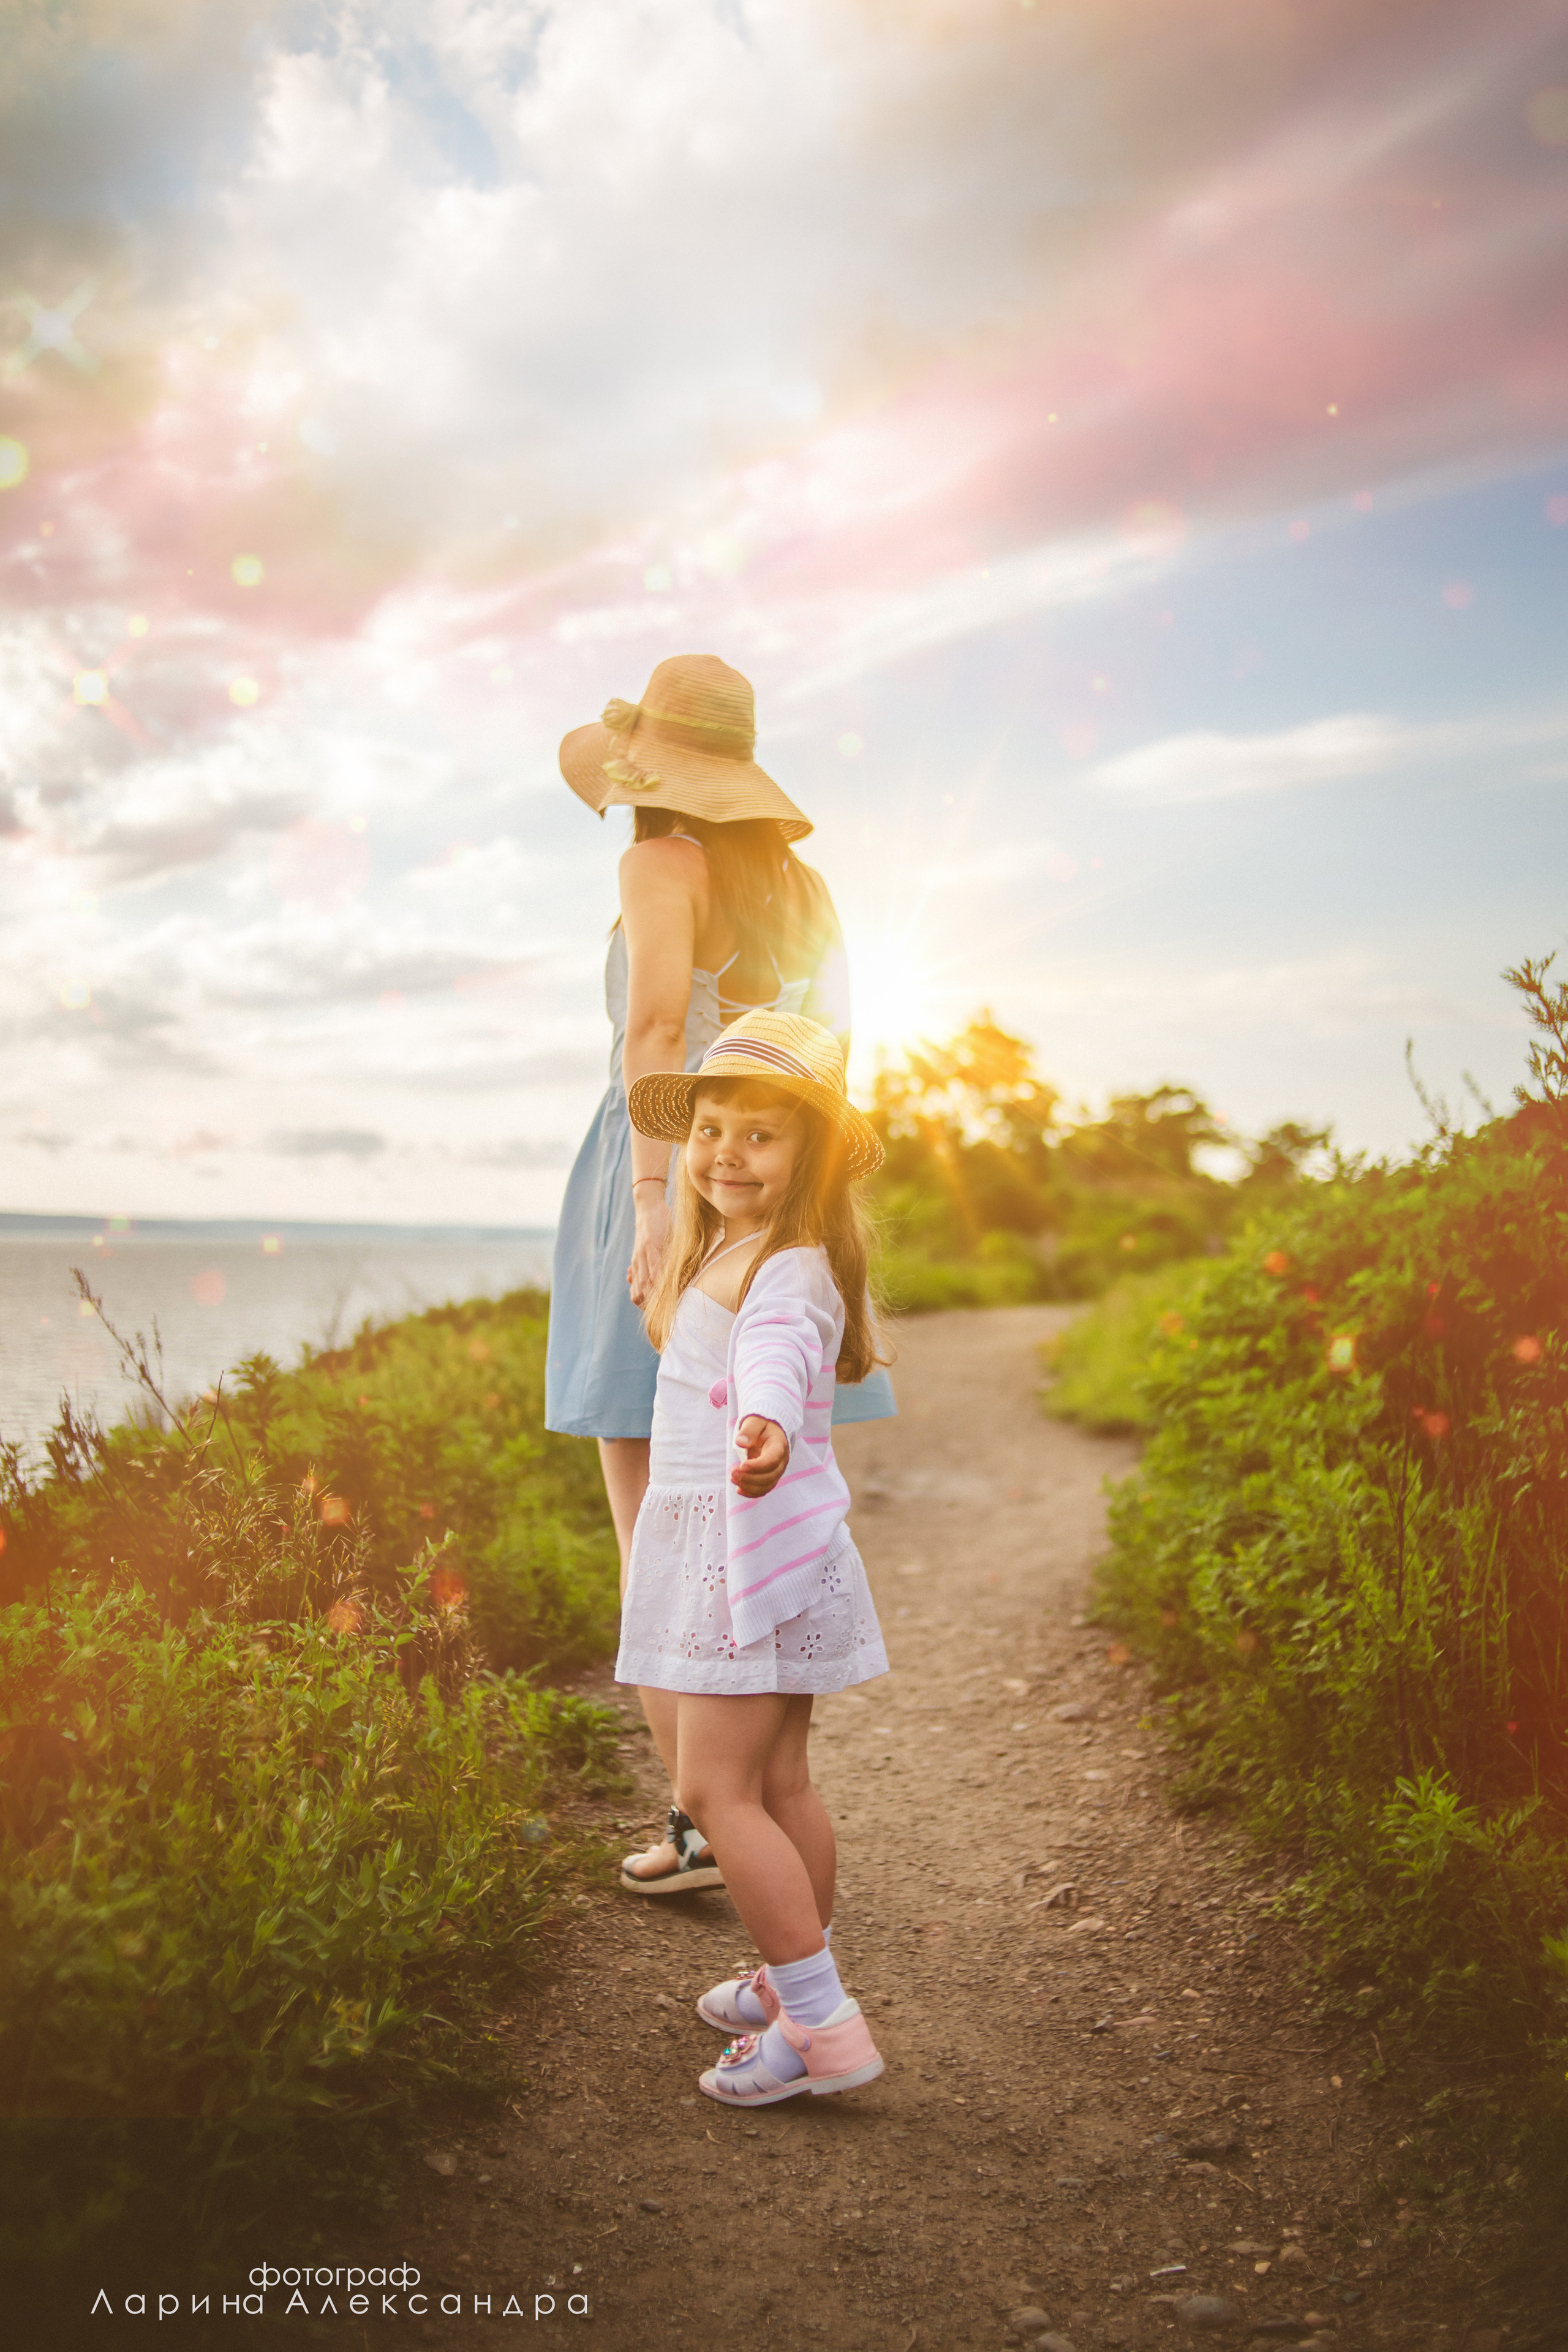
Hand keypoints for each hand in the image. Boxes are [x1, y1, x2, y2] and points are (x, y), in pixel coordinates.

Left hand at [626, 1193, 669, 1307]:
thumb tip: (643, 1279)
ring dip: (655, 1298)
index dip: (645, 1308)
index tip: (656, 1317)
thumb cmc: (654, 1229)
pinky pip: (654, 1266)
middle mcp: (637, 1264)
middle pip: (640, 1294)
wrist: (648, 1207)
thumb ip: (649, 1266)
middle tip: (663, 1317)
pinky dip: (659, 1279)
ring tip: (667, 1307)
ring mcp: (643, 1255)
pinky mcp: (651, 1246)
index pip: (637, 1294)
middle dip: (650, 1308)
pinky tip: (667, 1287)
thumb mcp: (649, 1250)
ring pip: (646, 1284)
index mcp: (637, 1267)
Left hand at [730, 1416, 789, 1497]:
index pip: (772, 1460)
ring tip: (732, 1478)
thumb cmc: (762, 1424)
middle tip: (732, 1472)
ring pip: (767, 1485)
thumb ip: (749, 1430)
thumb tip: (740, 1443)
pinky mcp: (771, 1476)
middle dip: (749, 1477)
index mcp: (779, 1445)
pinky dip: (752, 1492)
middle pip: (769, 1476)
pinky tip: (738, 1490)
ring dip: (749, 1486)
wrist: (770, 1430)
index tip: (741, 1465)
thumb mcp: (755, 1421)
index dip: (757, 1466)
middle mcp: (781, 1461)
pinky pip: (764, 1489)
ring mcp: (777, 1470)